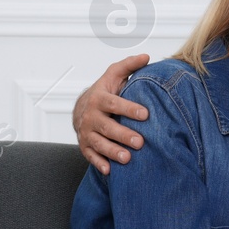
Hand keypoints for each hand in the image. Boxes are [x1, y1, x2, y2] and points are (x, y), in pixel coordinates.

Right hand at [74, 54, 150, 173]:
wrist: (82, 108)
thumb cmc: (105, 92)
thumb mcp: (114, 76)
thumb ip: (129, 66)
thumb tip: (147, 57)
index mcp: (99, 98)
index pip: (114, 103)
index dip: (128, 108)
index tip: (145, 114)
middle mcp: (91, 116)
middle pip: (107, 126)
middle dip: (123, 135)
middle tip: (140, 142)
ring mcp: (86, 132)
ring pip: (99, 143)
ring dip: (112, 152)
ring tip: (127, 159)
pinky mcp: (85, 146)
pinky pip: (90, 156)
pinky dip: (99, 164)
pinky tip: (110, 171)